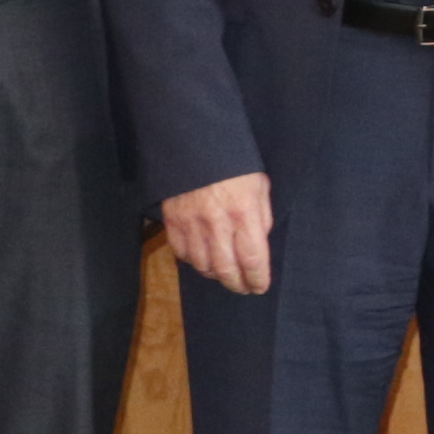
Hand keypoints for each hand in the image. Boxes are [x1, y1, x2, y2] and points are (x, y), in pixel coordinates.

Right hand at [162, 173, 275, 297]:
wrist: (195, 145)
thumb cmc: (235, 165)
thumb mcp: (260, 186)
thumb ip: (261, 217)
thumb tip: (259, 244)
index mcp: (244, 212)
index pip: (253, 258)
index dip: (257, 278)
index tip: (260, 287)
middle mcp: (217, 223)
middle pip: (226, 269)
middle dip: (237, 284)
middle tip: (244, 288)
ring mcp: (191, 223)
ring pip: (202, 265)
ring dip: (216, 275)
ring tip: (225, 275)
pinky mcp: (172, 221)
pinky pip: (182, 253)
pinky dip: (193, 262)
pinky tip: (203, 260)